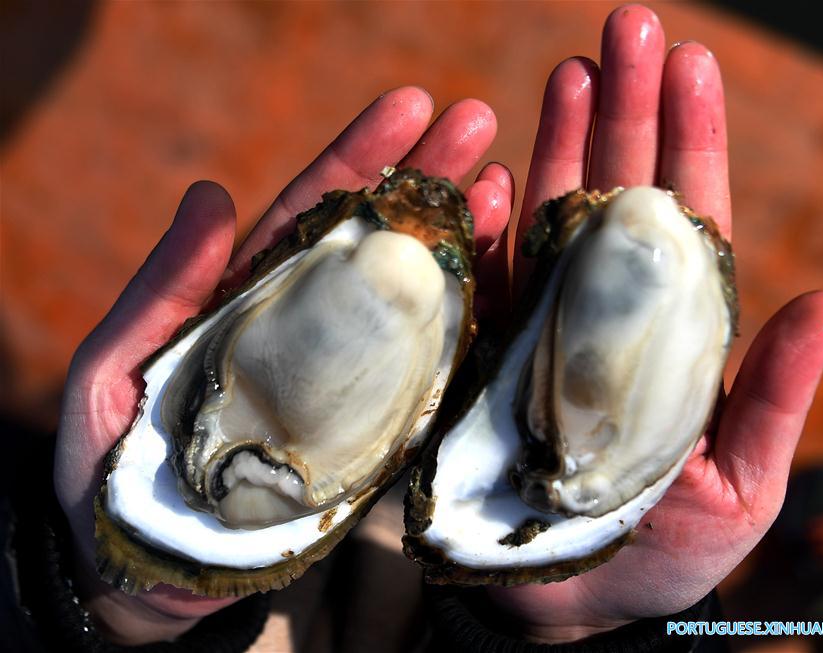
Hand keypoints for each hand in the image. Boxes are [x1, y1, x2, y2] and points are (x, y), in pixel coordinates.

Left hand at [53, 88, 511, 644]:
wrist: (145, 570)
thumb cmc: (111, 466)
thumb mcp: (116, 367)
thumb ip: (162, 289)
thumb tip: (211, 193)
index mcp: (249, 295)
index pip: (312, 210)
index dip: (359, 156)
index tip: (411, 106)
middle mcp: (311, 325)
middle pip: (376, 239)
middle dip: (426, 177)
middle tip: (480, 122)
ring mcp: (350, 376)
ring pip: (413, 298)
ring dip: (461, 242)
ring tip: (507, 188)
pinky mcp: (376, 434)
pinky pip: (429, 377)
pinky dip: (470, 333)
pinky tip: (508, 290)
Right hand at [483, 5, 822, 642]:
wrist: (571, 603)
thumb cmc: (665, 550)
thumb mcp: (743, 482)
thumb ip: (774, 394)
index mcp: (680, 327)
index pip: (691, 215)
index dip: (693, 138)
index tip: (694, 63)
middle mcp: (612, 309)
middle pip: (623, 192)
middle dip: (629, 108)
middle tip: (627, 25)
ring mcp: (546, 324)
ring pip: (556, 217)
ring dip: (562, 143)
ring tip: (572, 72)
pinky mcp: (489, 357)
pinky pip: (487, 284)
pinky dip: (489, 230)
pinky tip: (493, 172)